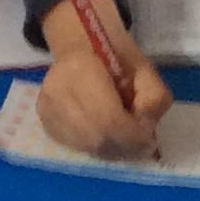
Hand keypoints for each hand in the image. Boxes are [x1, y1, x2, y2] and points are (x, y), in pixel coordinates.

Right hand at [35, 0, 170, 156]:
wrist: (83, 49)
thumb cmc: (116, 61)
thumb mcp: (145, 71)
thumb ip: (153, 98)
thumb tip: (145, 130)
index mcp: (80, 67)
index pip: (108, 119)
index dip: (132, 137)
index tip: (149, 141)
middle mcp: (56, 90)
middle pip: (97, 138)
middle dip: (125, 147)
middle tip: (141, 146)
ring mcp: (47, 108)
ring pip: (87, 146)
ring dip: (113, 151)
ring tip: (126, 141)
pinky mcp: (46, 123)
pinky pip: (77, 147)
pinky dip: (98, 150)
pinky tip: (108, 139)